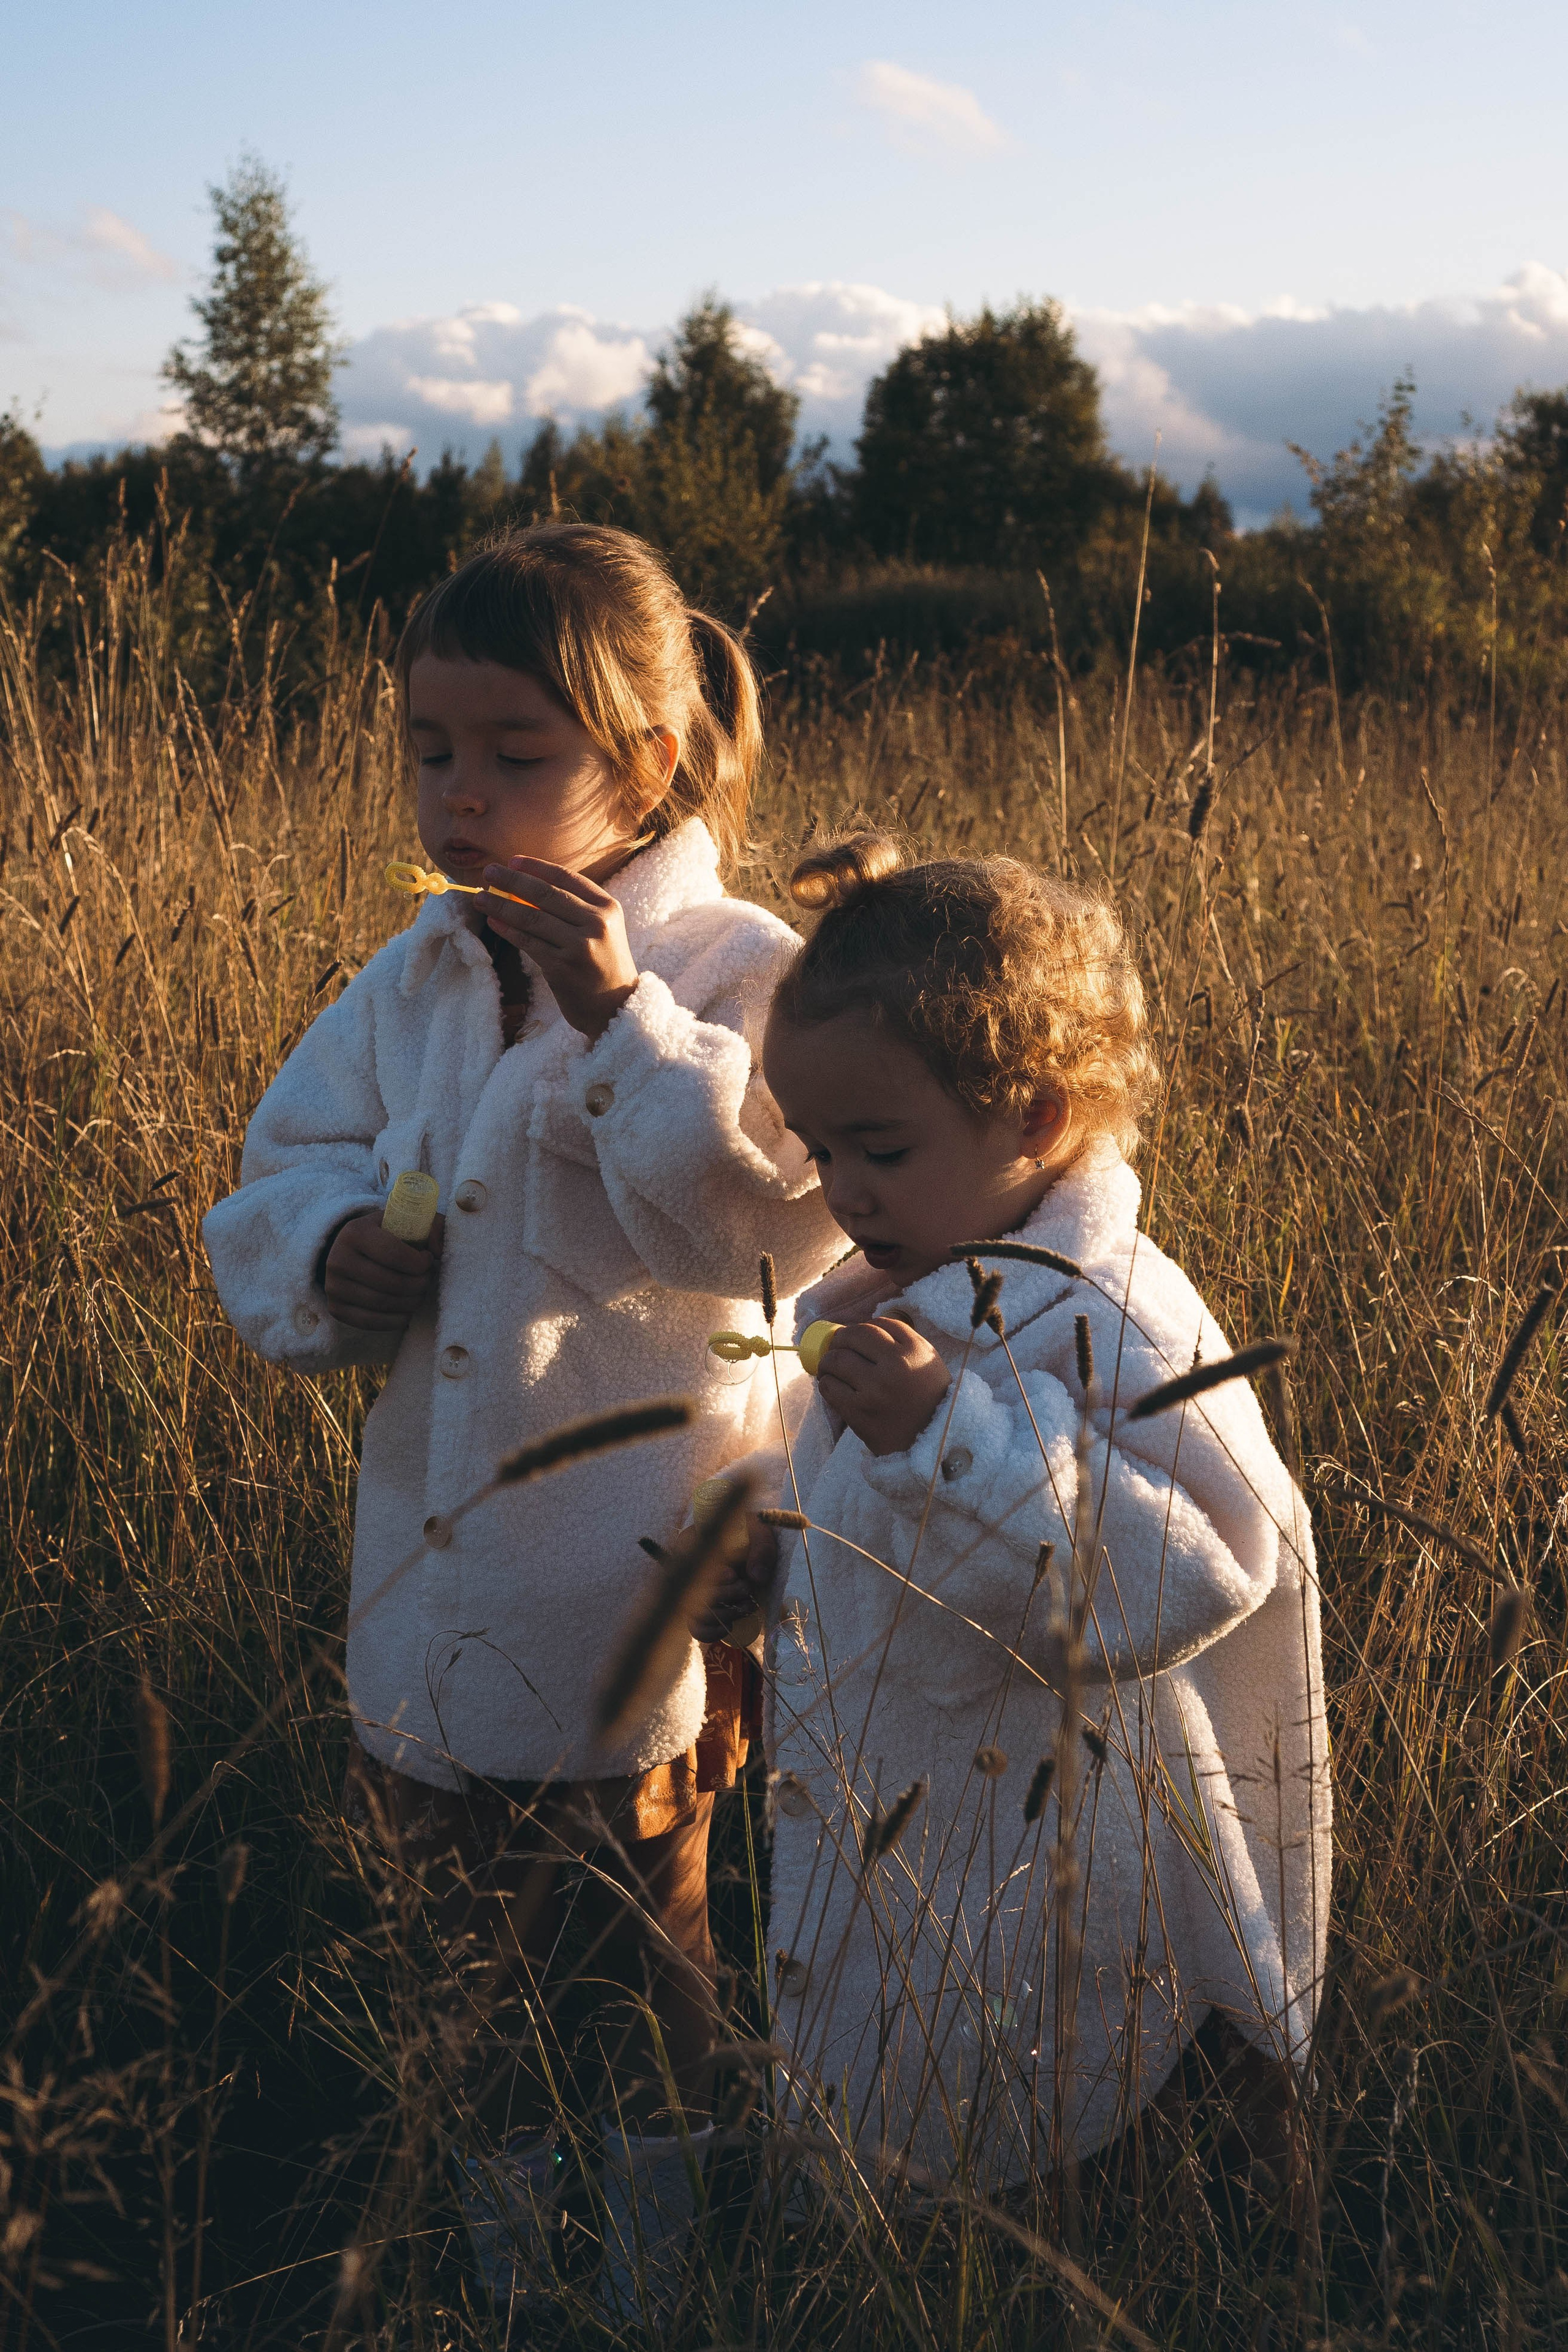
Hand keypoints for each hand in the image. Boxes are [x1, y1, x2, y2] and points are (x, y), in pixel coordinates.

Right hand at [324, 1210, 442, 1331]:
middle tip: (427, 1280)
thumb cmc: (388, 1236)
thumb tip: (438, 1251)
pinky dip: (396, 1320)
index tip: (428, 1260)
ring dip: (411, 1302)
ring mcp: (333, 1286)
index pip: (394, 1254)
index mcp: (355, 1232)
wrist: (353, 1251)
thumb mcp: (407, 1221)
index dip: (419, 1263)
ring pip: (383, 1304)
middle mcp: (338, 1259)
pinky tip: (407, 1310)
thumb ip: (432, 1227)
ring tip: (419, 1293)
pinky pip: (372, 1322)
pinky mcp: (335, 1308)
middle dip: (419, 1285)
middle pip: (391, 1283)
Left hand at [479, 856, 639, 1040]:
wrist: (616, 1007)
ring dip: (501, 905)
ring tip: (480, 897)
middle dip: (513, 880)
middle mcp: (596, 923)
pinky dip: (508, 931)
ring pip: (532, 918)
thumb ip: (574, 908)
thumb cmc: (602, 964)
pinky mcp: (563, 968)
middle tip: (489, 872)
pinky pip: (528, 943)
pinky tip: (493, 922)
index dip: (536, 867)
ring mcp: (580, 946)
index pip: (566, 878)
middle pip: (546, 894)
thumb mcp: (601, 929)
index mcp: (607, 907)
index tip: (512, 861)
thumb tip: (526, 886)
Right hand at [690, 1515, 780, 1640]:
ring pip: (696, 1616)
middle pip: (693, 1594)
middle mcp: (685, 1571)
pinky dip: (716, 1631)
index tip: (732, 1573)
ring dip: (726, 1615)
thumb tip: (757, 1577)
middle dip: (726, 1595)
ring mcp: (691, 1593)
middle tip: (746, 1587)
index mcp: (690, 1545)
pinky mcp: (701, 1610)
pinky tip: (734, 1623)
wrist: (751, 1544)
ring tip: (747, 1605)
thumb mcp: (759, 1532)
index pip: (686, 1566)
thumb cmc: (750, 1534)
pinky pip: (698, 1630)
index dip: (709, 1576)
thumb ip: (761, 1549)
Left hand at [816, 1318, 951, 1457]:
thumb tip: (861, 1330)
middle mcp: (894, 1367)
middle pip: (851, 1338)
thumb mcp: (927, 1359)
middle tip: (836, 1348)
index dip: (858, 1328)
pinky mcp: (861, 1414)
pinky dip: (826, 1383)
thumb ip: (901, 1339)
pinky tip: (832, 1385)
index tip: (852, 1337)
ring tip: (829, 1367)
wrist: (936, 1439)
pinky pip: (830, 1389)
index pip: (874, 1326)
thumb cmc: (929, 1396)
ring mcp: (875, 1392)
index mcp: (913, 1351)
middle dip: (838, 1340)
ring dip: (827, 1361)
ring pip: (836, 1361)